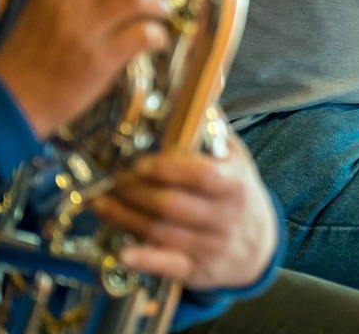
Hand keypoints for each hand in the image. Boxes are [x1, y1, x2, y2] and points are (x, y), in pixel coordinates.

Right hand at [0, 0, 189, 140]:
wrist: (10, 100)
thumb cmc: (27, 57)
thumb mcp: (39, 9)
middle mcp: (69, 2)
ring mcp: (84, 31)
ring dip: (158, 2)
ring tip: (165, 10)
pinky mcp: (97, 61)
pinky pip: (139, 36)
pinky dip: (156, 36)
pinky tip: (158, 40)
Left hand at [93, 134, 279, 290]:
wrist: (259, 246)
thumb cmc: (239, 194)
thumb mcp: (236, 160)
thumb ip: (214, 130)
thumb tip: (199, 88)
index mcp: (234, 184)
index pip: (201, 176)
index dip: (168, 169)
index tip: (139, 163)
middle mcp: (224, 217)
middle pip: (172, 206)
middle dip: (135, 192)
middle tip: (110, 180)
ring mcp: (211, 246)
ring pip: (162, 232)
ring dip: (126, 218)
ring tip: (100, 203)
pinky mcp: (197, 270)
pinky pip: (168, 266)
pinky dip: (144, 259)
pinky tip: (121, 251)